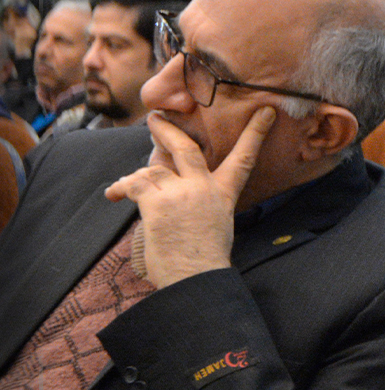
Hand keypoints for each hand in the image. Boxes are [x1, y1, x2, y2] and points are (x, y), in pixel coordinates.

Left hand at [103, 108, 273, 287]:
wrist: (196, 277)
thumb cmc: (203, 258)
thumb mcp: (215, 222)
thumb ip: (198, 197)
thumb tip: (169, 178)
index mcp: (223, 194)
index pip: (244, 157)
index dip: (255, 133)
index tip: (265, 112)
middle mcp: (204, 188)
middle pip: (186, 148)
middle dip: (166, 130)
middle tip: (154, 119)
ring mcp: (182, 193)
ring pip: (153, 168)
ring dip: (138, 175)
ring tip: (125, 184)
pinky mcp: (158, 203)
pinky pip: (134, 184)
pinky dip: (120, 188)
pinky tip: (113, 195)